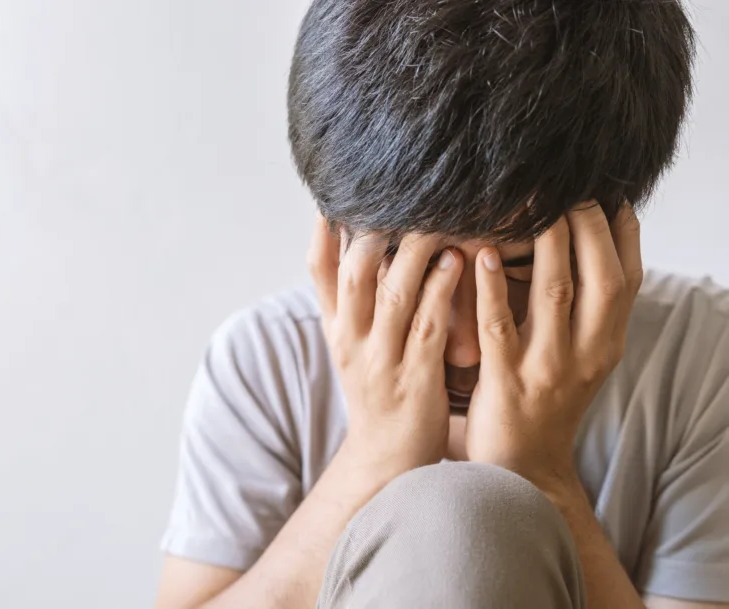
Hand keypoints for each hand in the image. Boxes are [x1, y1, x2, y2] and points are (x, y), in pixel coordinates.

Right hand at [308, 213, 462, 474]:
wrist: (388, 460)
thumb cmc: (379, 392)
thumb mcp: (351, 347)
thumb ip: (350, 300)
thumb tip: (351, 242)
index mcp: (338, 329)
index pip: (319, 272)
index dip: (325, 232)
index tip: (337, 195)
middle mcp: (353, 341)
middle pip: (355, 275)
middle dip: (376, 232)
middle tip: (402, 195)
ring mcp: (383, 360)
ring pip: (394, 295)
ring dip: (416, 253)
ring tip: (438, 218)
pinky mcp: (416, 378)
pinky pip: (426, 326)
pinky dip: (439, 292)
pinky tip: (456, 263)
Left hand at [465, 203, 642, 490]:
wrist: (522, 470)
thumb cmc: (544, 402)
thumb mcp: (580, 359)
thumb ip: (584, 312)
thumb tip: (583, 249)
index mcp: (607, 343)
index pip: (627, 277)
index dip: (621, 231)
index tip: (605, 191)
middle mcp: (588, 353)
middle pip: (600, 276)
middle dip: (586, 225)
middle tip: (566, 185)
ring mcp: (548, 367)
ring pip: (555, 293)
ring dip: (545, 243)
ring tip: (531, 205)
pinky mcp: (506, 380)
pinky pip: (498, 325)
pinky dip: (490, 286)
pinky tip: (477, 254)